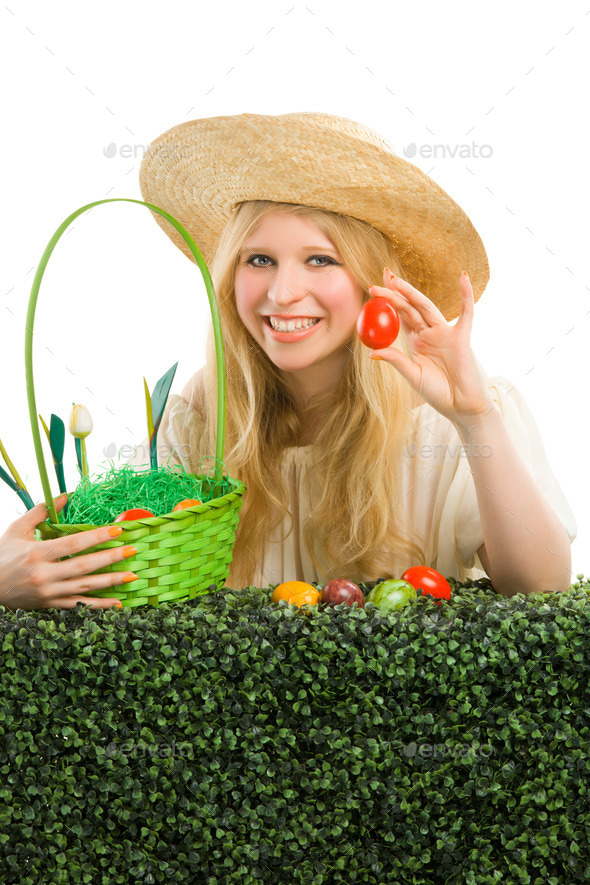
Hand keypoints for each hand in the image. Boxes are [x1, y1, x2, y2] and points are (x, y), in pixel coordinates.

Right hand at [0, 495, 132, 611]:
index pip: (72, 544)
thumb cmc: (2, 555)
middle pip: (83, 566)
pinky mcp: (50, 605)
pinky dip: (99, 606)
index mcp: (37, 553)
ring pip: (85, 587)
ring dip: (111, 582)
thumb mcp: (17, 529)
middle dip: (110, 558)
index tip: (117, 530)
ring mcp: (48, 592)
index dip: (96, 537)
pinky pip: (79, 606)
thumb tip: (64, 496)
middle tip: (132, 550)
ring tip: (132, 576)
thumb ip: (41, 512)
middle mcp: (44, 574)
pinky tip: (117, 603)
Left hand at [368, 269, 494, 424]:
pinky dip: (466, 296)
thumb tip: (372, 352)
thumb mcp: (412, 375)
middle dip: (395, 292)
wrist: (462, 407)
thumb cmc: (438, 393)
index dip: (388, 302)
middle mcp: (429, 333)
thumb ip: (396, 360)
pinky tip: (462, 278)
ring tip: (395, 280)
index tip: (372, 289)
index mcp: (416, 341)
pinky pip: (466, 313)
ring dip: (411, 292)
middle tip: (379, 278)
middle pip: (410, 307)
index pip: (400, 316)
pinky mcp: (461, 337)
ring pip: (426, 307)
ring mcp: (445, 333)